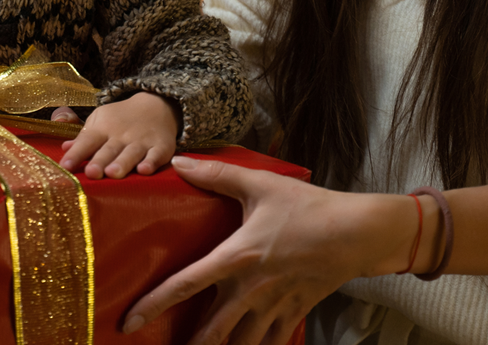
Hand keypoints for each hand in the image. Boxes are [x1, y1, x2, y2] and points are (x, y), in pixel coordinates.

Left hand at [57, 92, 178, 179]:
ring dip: (122, 163)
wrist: (155, 104)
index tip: (64, 167)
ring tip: (113, 173)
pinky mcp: (161, 146)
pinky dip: (152, 162)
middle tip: (91, 173)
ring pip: (131, 153)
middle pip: (108, 149)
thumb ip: (83, 137)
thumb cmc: (120, 118)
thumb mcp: (100, 120)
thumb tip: (64, 148)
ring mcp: (142, 141)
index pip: (87, 140)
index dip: (76, 153)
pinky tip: (145, 170)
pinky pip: (156, 155)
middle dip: (99, 161)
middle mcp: (121, 135)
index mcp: (103, 128)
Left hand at [121, 156, 417, 344]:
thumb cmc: (307, 206)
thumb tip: (179, 161)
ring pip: (241, 343)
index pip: (186, 284)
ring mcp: (275, 305)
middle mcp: (252, 288)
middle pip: (212, 329)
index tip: (129, 321)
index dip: (154, 304)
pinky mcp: (294, 312)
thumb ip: (216, 175)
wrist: (358, 233)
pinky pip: (272, 342)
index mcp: (238, 257)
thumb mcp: (260, 184)